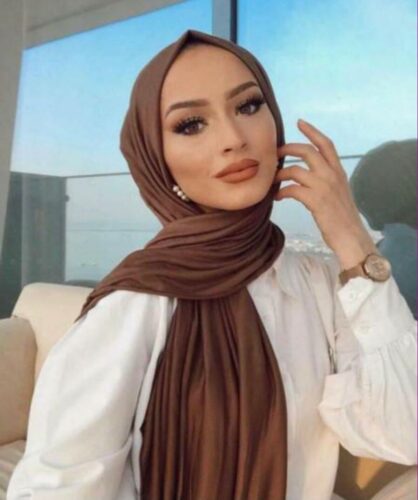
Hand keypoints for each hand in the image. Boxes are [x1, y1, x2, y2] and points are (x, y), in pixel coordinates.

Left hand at [274, 119, 377, 269]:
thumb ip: (327, 180)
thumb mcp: (339, 192)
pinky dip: (281, 191)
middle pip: (307, 151)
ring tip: (273, 181)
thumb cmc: (342, 217)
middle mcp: (332, 175)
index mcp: (339, 171)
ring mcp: (324, 187)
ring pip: (295, 170)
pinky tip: (277, 197)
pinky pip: (291, 189)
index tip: (299, 122)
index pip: (326, 144)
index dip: (312, 131)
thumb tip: (308, 175)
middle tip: (276, 153)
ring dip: (280, 174)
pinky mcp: (315, 200)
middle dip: (288, 149)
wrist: (350, 235)